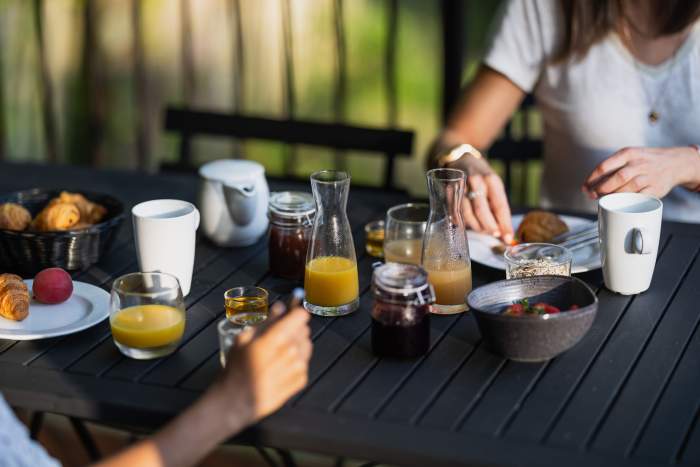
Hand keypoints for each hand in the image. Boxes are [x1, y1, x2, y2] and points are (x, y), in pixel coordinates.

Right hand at [214, 305, 311, 428]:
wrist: (236, 401)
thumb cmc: (236, 369)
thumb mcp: (243, 340)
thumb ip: (266, 322)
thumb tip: (280, 307)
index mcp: (276, 338)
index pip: (300, 316)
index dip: (295, 312)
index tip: (290, 313)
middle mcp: (291, 352)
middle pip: (304, 330)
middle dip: (294, 329)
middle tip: (278, 335)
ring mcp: (298, 367)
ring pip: (306, 345)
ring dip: (296, 344)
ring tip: (278, 352)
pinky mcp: (301, 380)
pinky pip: (304, 362)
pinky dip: (296, 361)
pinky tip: (281, 366)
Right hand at [448, 156, 513, 242]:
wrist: (461, 159)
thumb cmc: (481, 176)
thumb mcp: (493, 184)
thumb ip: (497, 205)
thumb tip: (504, 229)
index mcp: (491, 180)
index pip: (499, 205)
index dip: (504, 223)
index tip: (508, 237)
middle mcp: (475, 181)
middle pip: (482, 209)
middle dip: (489, 226)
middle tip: (495, 235)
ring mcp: (460, 186)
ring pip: (467, 212)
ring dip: (476, 226)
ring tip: (483, 230)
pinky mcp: (448, 191)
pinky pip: (454, 211)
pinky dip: (461, 222)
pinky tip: (467, 226)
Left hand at [583, 146, 699, 198]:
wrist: (674, 163)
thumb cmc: (644, 161)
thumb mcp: (629, 156)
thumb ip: (611, 168)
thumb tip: (588, 185)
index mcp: (628, 154)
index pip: (605, 166)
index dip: (592, 179)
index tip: (585, 187)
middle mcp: (638, 164)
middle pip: (617, 178)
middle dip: (601, 189)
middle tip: (593, 195)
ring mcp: (648, 176)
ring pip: (628, 188)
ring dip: (613, 196)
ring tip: (605, 199)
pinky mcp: (655, 189)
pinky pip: (639, 197)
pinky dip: (628, 202)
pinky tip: (620, 203)